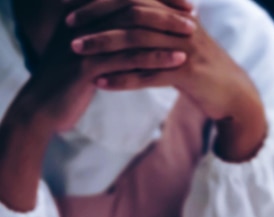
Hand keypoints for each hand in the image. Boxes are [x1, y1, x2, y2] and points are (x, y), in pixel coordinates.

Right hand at [21, 0, 192, 133]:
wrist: (42, 109)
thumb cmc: (68, 82)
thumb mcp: (86, 53)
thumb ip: (105, 37)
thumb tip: (134, 30)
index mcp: (83, 12)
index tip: (183, 2)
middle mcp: (82, 20)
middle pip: (131, 6)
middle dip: (164, 8)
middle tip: (192, 14)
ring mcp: (84, 41)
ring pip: (132, 30)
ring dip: (165, 31)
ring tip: (192, 35)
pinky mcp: (87, 66)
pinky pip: (128, 58)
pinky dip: (156, 58)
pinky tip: (177, 60)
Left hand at [65, 0, 267, 159]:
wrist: (236, 96)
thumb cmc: (205, 71)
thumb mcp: (181, 43)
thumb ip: (159, 29)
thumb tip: (131, 22)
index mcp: (175, 12)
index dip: (102, 0)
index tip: (74, 8)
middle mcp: (179, 23)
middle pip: (131, 14)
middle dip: (97, 19)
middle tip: (69, 29)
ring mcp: (184, 48)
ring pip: (137, 42)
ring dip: (104, 47)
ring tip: (78, 53)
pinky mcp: (188, 74)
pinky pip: (149, 74)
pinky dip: (123, 78)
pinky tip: (102, 83)